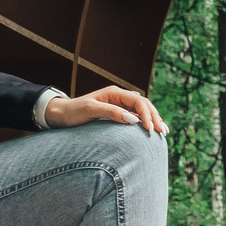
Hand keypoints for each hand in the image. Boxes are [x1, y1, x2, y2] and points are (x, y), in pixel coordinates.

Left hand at [46, 85, 167, 133]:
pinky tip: (152, 131)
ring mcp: (119, 105)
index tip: (150, 129)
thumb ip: (111, 113)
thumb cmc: (74, 112)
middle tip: (162, 132)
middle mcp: (119, 97)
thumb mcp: (91, 111)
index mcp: (114, 93)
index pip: (138, 101)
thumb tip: (133, 119)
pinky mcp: (117, 113)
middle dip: (154, 117)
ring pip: (142, 110)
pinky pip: (136, 117)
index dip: (147, 114)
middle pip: (144, 104)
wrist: (61, 115)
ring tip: (163, 132)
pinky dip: (146, 123)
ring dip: (153, 119)